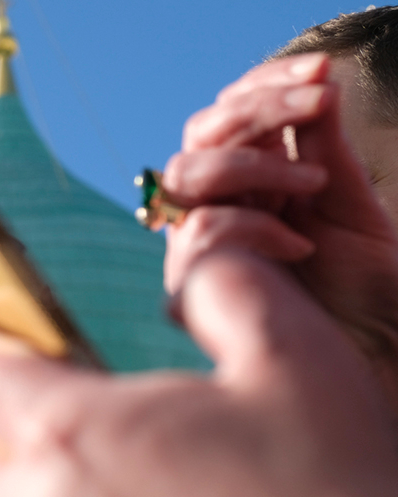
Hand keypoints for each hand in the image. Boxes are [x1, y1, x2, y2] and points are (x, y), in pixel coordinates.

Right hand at [163, 53, 397, 407]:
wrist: (377, 356)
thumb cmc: (369, 291)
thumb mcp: (348, 200)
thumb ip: (323, 144)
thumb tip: (319, 77)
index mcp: (253, 184)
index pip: (230, 116)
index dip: (266, 85)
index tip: (322, 72)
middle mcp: (218, 208)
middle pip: (199, 135)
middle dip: (257, 109)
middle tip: (319, 103)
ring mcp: (200, 246)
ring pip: (186, 172)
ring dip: (251, 162)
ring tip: (313, 183)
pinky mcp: (193, 286)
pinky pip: (200, 228)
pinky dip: (251, 224)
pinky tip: (299, 243)